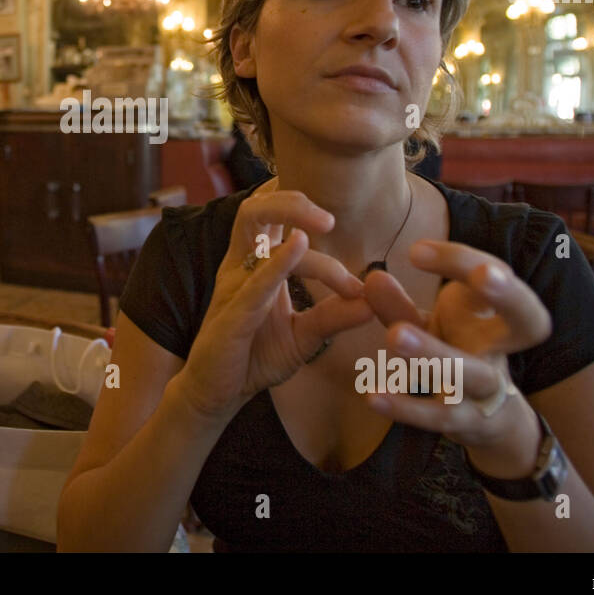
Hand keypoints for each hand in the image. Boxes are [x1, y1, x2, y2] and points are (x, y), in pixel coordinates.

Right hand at [177, 191, 374, 420]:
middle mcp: (241, 266)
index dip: (326, 249)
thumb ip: (334, 316)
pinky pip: (254, 282)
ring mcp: (232, 286)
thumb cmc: (256, 356)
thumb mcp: (305, 334)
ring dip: (287, 213)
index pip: (287, 232)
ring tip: (323, 221)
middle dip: (293, 200)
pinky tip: (299, 246)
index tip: (358, 286)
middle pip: (257, 208)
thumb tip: (374, 301)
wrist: (219, 394)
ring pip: (251, 226)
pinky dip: (278, 263)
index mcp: (256, 264)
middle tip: (331, 218)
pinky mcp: (232, 316)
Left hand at [359, 240, 551, 471]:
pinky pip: (440, 416)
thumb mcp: (431, 326)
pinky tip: (373, 395)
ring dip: (435, 354)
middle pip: (527, 322)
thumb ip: (399, 306)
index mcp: (498, 316)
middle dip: (508, 295)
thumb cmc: (459, 353)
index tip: (415, 251)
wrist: (489, 419)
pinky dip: (408, 408)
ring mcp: (488, 389)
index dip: (462, 261)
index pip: (495, 276)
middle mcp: (502, 349)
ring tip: (394, 335)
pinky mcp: (466, 423)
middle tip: (483, 274)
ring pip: (473, 374)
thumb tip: (371, 277)